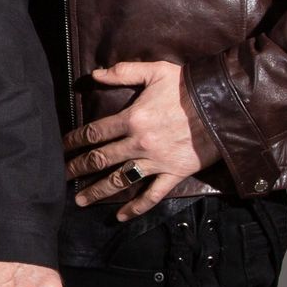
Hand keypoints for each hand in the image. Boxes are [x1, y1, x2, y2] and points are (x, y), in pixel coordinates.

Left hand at [64, 60, 221, 218]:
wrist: (226, 105)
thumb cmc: (189, 86)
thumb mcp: (155, 70)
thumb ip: (123, 72)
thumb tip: (95, 73)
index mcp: (131, 118)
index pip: (94, 132)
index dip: (73, 140)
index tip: (61, 148)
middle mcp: (139, 143)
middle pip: (100, 158)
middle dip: (77, 168)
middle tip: (60, 176)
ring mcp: (157, 161)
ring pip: (121, 180)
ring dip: (98, 191)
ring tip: (80, 200)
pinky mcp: (175, 174)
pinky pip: (152, 195)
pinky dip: (136, 207)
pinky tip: (121, 216)